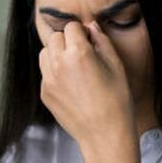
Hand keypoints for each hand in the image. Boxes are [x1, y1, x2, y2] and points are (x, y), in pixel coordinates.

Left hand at [38, 21, 134, 149]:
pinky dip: (54, 73)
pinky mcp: (45, 94)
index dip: (82, 33)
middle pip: (55, 38)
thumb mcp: (116, 66)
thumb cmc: (116, 101)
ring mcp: (48, 80)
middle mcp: (58, 64)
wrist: (104, 135)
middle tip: (82, 54)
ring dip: (57, 54)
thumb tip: (91, 27)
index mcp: (78, 53)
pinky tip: (71, 85)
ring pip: (45, 53)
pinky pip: (45, 73)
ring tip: (74, 68)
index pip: (71, 27)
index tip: (89, 42)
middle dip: (67, 41)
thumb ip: (102, 41)